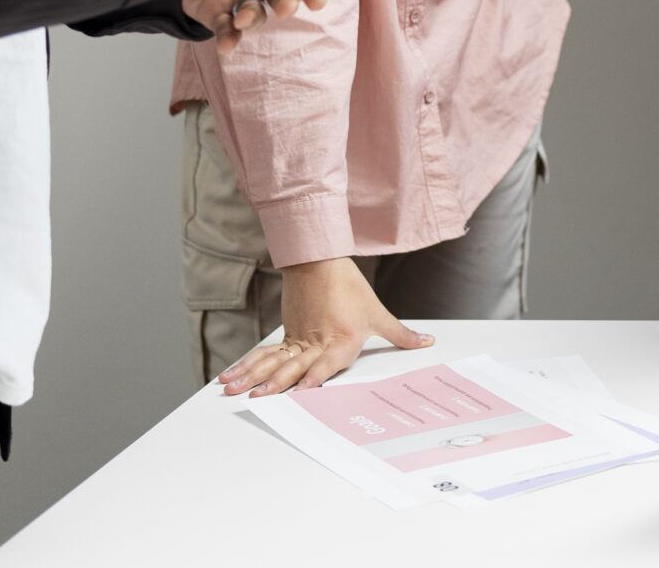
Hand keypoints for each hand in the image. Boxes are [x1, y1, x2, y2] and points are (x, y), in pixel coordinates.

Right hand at [216, 257, 433, 395]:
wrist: (320, 261)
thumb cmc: (349, 287)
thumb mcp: (378, 313)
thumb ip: (401, 335)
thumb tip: (427, 343)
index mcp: (340, 341)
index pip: (324, 363)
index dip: (312, 378)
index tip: (300, 392)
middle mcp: (316, 343)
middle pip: (291, 366)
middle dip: (272, 384)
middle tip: (255, 398)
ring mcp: (298, 339)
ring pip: (272, 361)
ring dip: (251, 375)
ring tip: (231, 389)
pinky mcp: (287, 334)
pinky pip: (266, 353)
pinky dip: (248, 364)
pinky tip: (231, 375)